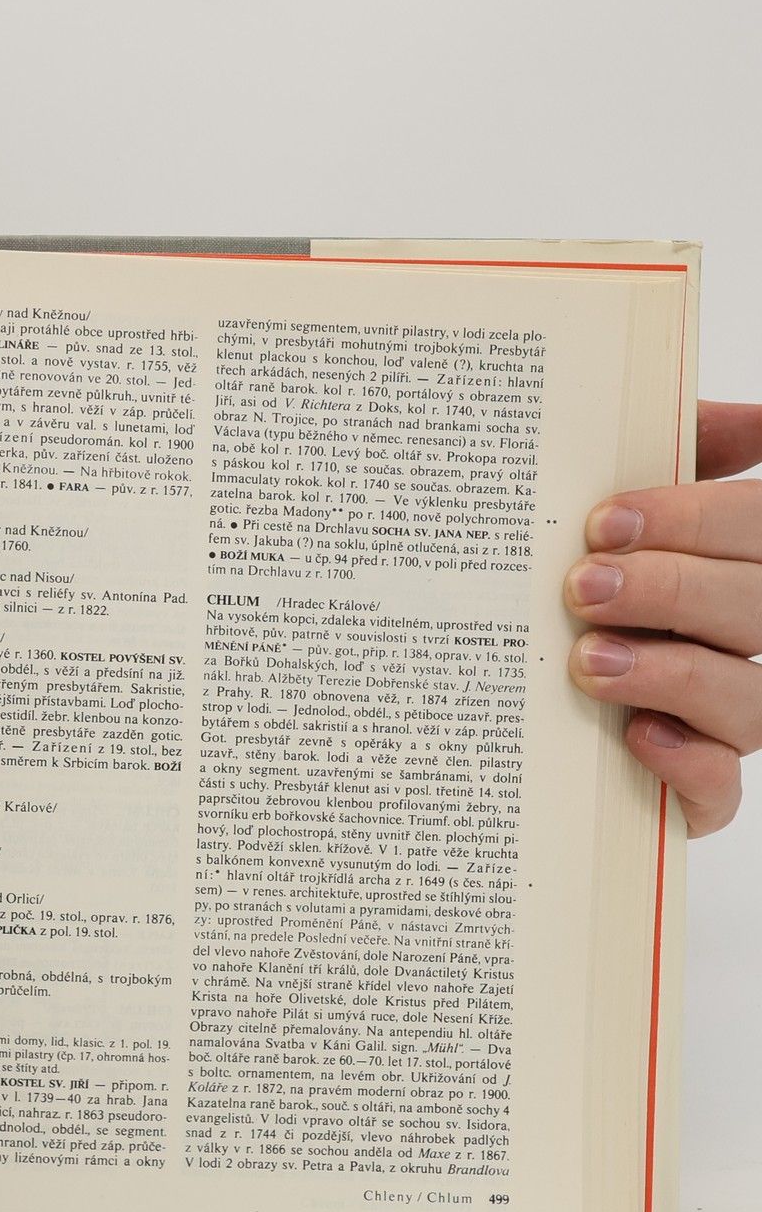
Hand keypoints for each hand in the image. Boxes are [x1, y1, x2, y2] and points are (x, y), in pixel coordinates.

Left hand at [568, 402, 761, 835]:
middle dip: (671, 589)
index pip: (758, 529)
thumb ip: (675, 457)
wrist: (477, 719)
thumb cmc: (559, 599)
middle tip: (582, 587)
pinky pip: (719, 788)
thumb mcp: (601, 524)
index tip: (604, 521)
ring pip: (749, 699)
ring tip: (587, 660)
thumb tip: (753, 418)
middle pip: (758, 606)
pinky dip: (686, 763)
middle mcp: (739, 642)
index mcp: (730, 568)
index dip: (695, 519)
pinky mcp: (694, 793)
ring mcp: (722, 721)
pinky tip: (636, 737)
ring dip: (672, 673)